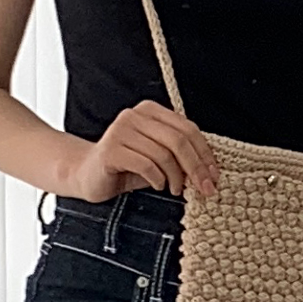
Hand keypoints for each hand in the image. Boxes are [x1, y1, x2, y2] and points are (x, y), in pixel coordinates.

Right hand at [67, 100, 220, 202]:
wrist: (89, 175)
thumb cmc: (129, 167)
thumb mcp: (160, 159)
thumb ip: (181, 157)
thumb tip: (210, 172)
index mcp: (151, 111)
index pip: (188, 129)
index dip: (205, 154)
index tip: (213, 176)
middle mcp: (135, 115)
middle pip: (179, 140)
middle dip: (196, 167)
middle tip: (204, 189)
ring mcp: (121, 130)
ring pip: (163, 154)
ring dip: (176, 177)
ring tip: (175, 189)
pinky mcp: (111, 149)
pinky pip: (146, 164)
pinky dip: (158, 179)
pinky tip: (158, 186)